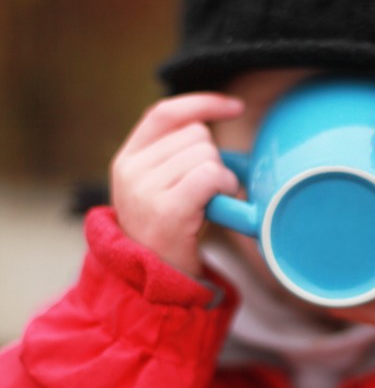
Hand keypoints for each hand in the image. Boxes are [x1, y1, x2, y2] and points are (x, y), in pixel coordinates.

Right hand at [110, 93, 244, 275]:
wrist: (151, 284)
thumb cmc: (168, 233)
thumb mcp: (158, 188)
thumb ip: (174, 156)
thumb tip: (217, 123)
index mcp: (127, 159)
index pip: (165, 113)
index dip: (202, 103)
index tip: (235, 107)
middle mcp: (131, 170)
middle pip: (195, 134)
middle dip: (213, 158)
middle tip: (207, 191)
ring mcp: (145, 189)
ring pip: (206, 154)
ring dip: (222, 176)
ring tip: (209, 202)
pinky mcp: (167, 209)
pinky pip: (211, 175)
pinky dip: (225, 186)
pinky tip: (219, 204)